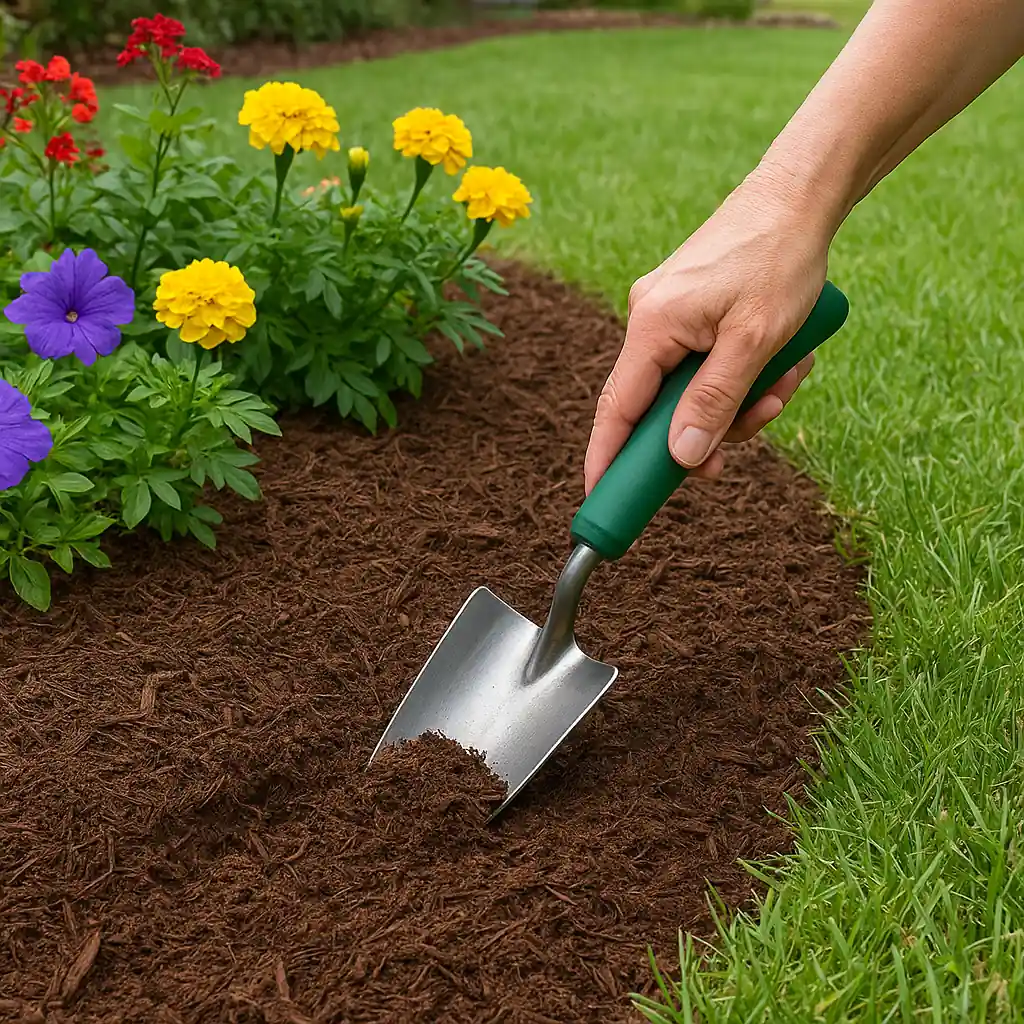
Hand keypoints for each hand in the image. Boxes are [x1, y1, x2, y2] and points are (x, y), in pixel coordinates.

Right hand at [584, 176, 831, 492]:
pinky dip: (742, 373)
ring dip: (740, 398)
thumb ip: (714, 401)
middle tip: (759, 423)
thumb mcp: (755, 340)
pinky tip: (782, 359)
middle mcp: (650, 320)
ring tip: (786, 377)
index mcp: (653, 325)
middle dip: (711, 424)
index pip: (617, 409)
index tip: (600, 498)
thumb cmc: (779, 258)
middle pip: (660, 404)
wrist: (798, 195)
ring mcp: (669, 315)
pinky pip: (706, 363)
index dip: (607, 458)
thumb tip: (681, 457)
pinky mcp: (690, 311)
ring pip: (691, 387)